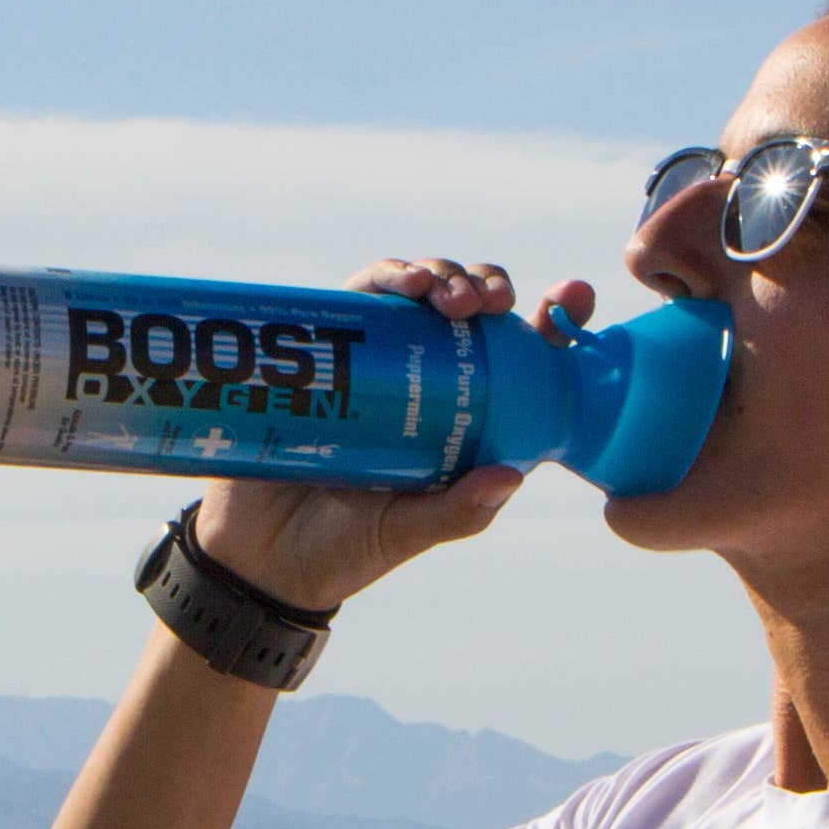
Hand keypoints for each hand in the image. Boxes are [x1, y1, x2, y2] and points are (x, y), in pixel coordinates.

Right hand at [189, 258, 594, 610]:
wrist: (256, 555)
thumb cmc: (344, 549)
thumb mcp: (407, 534)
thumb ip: (456, 513)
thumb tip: (510, 476)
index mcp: (465, 420)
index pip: (521, 359)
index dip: (554, 319)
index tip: (572, 298)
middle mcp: (426, 379)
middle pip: (470, 309)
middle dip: (487, 285)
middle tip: (490, 303)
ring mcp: (376, 358)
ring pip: (419, 292)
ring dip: (441, 273)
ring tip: (443, 293)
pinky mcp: (328, 345)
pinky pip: (361, 296)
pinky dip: (387, 277)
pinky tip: (403, 285)